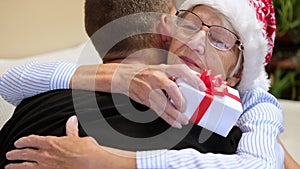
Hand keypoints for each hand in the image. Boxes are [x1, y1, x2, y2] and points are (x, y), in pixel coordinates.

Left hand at [5, 116, 135, 168]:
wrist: (91, 163)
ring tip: (8, 166)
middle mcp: (46, 155)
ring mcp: (46, 166)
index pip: (32, 140)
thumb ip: (71, 130)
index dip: (24, 140)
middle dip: (15, 153)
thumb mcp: (78, 137)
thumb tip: (72, 119)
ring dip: (15, 166)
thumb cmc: (86, 151)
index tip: (19, 141)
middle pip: (25, 153)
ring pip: (25, 166)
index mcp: (52, 143)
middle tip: (9, 154)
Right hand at [71, 63, 204, 127]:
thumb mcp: (160, 69)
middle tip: (187, 108)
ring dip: (176, 115)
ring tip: (183, 120)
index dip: (193, 78)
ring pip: (165, 104)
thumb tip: (193, 82)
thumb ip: (174, 76)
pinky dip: (168, 119)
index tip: (201, 88)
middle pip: (172, 88)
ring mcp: (149, 88)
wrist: (123, 76)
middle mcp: (156, 77)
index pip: (181, 70)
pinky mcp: (145, 99)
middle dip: (181, 101)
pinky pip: (158, 111)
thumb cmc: (144, 73)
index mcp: (163, 68)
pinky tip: (174, 123)